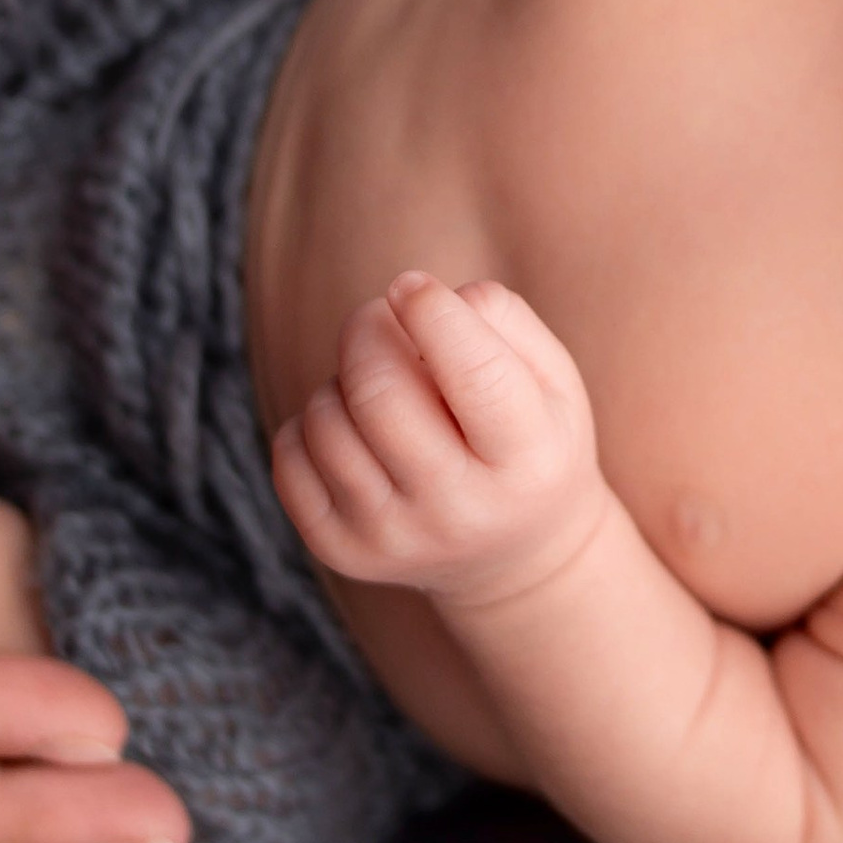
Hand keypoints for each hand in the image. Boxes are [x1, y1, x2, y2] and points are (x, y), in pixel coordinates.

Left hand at [275, 272, 607, 608]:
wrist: (514, 556)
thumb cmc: (530, 441)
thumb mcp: (553, 378)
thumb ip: (501, 318)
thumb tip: (414, 298)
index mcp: (528, 461)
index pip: (476, 376)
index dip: (433, 314)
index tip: (410, 285)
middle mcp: (460, 510)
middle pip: (381, 393)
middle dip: (369, 330)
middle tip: (382, 318)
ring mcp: (394, 537)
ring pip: (328, 420)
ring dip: (344, 378)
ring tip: (381, 388)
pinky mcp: (341, 549)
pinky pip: (289, 454)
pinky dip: (311, 420)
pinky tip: (353, 427)